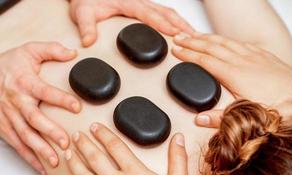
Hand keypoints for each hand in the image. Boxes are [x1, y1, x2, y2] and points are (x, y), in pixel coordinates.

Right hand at [0, 42, 80, 174]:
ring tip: (54, 161)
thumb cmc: (9, 63)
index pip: (45, 91)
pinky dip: (28, 157)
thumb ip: (51, 50)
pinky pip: (16, 144)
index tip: (77, 107)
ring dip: (39, 149)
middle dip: (50, 131)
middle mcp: (16, 101)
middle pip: (33, 118)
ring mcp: (8, 115)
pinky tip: (41, 166)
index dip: (61, 99)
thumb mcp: (29, 50)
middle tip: (65, 142)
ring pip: (24, 135)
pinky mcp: (3, 126)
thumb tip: (73, 53)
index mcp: (24, 82)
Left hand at [64, 123, 189, 174]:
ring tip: (69, 154)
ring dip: (74, 163)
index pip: (115, 146)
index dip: (103, 133)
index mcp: (134, 173)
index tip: (95, 127)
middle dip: (84, 144)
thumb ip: (178, 160)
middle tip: (77, 136)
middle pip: (94, 158)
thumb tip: (178, 139)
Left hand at [69, 0, 193, 46]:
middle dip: (182, 25)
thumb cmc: (86, 1)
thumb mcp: (82, 13)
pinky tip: (181, 31)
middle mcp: (139, 2)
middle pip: (166, 12)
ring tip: (195, 36)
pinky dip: (176, 22)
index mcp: (128, 3)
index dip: (163, 24)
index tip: (175, 33)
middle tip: (195, 38)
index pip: (149, 14)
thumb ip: (87, 27)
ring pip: (168, 12)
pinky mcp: (144, 8)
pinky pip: (164, 13)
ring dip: (182, 23)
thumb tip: (89, 41)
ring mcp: (144, 4)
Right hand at [172, 33, 291, 127]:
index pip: (204, 61)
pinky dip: (226, 39)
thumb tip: (200, 119)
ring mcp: (252, 55)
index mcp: (233, 75)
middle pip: (210, 47)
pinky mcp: (262, 55)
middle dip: (192, 41)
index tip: (176, 50)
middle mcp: (241, 61)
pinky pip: (239, 42)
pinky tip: (223, 39)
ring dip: (206, 37)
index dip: (188, 55)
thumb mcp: (245, 116)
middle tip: (179, 37)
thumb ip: (220, 117)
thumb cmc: (279, 106)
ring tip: (194, 35)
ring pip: (224, 41)